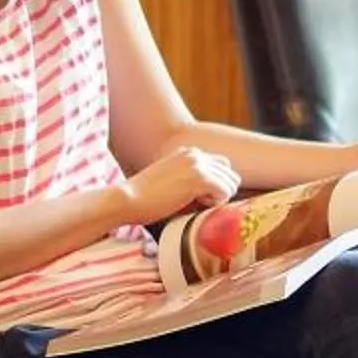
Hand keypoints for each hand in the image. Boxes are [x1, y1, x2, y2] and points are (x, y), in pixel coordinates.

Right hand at [120, 145, 241, 221]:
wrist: (127, 199)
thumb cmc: (145, 198)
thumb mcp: (171, 181)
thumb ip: (191, 181)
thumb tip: (215, 194)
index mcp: (188, 152)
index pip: (220, 165)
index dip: (215, 185)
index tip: (197, 198)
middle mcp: (195, 153)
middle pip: (230, 172)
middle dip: (220, 190)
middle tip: (200, 203)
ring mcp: (198, 164)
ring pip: (230, 182)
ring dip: (218, 197)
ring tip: (195, 204)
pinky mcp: (200, 178)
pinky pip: (225, 192)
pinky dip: (215, 203)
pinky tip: (195, 205)